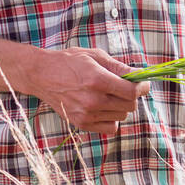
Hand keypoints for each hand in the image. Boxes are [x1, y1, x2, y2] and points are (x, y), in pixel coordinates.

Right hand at [30, 46, 150, 136]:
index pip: (131, 92)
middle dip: (131, 95)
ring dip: (121, 106)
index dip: (142, 88)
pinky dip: (112, 119)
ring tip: (108, 95)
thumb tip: (139, 76)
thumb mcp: (94, 56)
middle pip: (129, 106)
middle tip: (123, 87)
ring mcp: (87, 114)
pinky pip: (111, 128)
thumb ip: (119, 67)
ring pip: (122, 116)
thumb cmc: (69, 62)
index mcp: (97, 80)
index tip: (143, 84)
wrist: (42, 75)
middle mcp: (93, 100)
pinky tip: (104, 107)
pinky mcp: (82, 124)